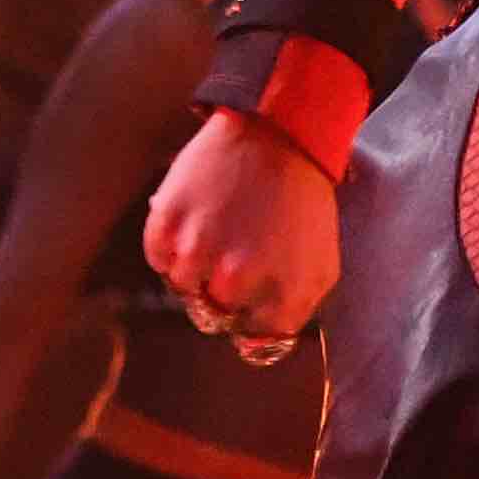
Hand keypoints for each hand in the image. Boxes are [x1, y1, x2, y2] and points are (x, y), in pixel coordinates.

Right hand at [141, 112, 343, 359]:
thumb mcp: (320, 262)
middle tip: (237, 247)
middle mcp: (236, 281)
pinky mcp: (166, 225)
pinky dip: (171, 242)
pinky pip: (158, 258)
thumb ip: (293, 312)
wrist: (275, 132)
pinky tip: (196, 215)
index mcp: (280, 294)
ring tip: (218, 226)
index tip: (257, 287)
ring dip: (196, 265)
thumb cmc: (300, 199)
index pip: (254, 337)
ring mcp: (197, 252)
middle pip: (213, 314)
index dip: (254, 314)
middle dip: (224, 289)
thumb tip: (254, 345)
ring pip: (183, 287)